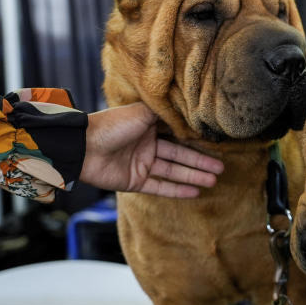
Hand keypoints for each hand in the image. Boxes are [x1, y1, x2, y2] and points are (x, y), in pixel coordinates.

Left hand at [79, 102, 223, 196]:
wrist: (84, 147)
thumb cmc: (112, 125)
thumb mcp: (142, 112)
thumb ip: (165, 114)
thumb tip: (188, 113)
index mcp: (148, 126)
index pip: (178, 135)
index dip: (196, 141)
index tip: (216, 145)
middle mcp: (146, 145)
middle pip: (179, 155)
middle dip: (200, 162)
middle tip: (221, 169)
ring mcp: (141, 164)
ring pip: (173, 171)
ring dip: (193, 176)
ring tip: (213, 181)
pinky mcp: (135, 182)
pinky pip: (160, 187)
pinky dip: (177, 190)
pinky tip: (195, 192)